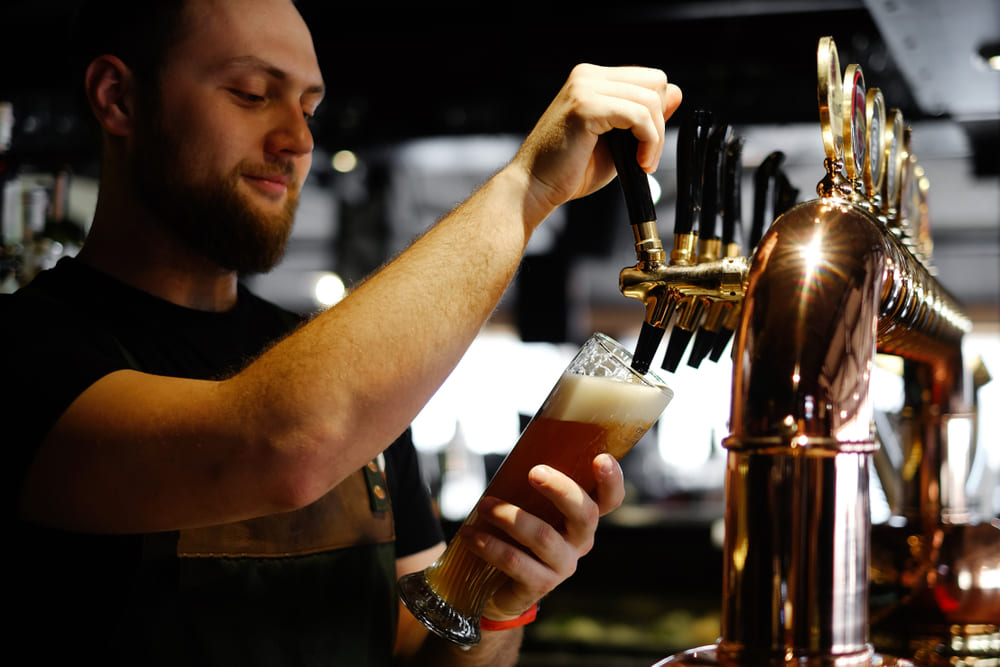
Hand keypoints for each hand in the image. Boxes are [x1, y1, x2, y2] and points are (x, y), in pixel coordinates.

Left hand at [459, 453, 625, 620]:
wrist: (500, 586)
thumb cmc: (516, 534)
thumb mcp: (529, 507)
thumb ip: (531, 486)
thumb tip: (514, 455)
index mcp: (582, 518)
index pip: (610, 499)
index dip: (612, 480)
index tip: (601, 459)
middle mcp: (580, 542)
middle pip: (585, 514)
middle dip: (561, 489)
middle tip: (534, 472)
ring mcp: (562, 565)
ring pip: (543, 537)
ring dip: (509, 516)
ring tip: (483, 505)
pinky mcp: (539, 585)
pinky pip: (515, 562)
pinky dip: (489, 544)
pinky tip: (470, 535)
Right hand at [510, 63, 682, 226]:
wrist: (534, 189)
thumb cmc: (568, 171)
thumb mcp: (617, 141)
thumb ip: (644, 117)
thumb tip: (676, 93)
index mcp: (591, 80)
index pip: (647, 80)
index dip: (657, 113)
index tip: (647, 147)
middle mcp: (587, 76)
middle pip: (655, 83)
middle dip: (660, 122)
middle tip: (647, 157)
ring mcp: (585, 87)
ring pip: (650, 99)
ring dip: (655, 137)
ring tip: (642, 163)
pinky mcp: (586, 106)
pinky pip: (638, 115)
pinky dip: (648, 141)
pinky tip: (639, 162)